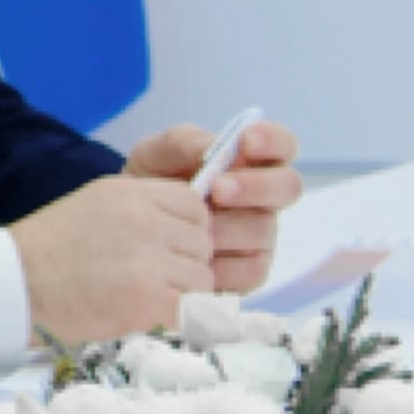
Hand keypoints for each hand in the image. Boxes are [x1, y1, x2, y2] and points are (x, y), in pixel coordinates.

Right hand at [6, 169, 216, 348]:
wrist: (12, 287)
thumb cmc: (46, 252)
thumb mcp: (94, 206)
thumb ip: (141, 211)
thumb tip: (184, 231)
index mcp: (131, 193)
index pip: (195, 205)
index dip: (189, 230)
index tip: (170, 249)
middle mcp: (145, 219)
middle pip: (203, 243)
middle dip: (186, 265)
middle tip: (154, 281)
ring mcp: (148, 258)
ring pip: (202, 279)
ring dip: (183, 295)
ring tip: (144, 300)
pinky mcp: (147, 298)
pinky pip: (192, 309)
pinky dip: (178, 319)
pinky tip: (149, 318)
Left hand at [142, 116, 303, 294]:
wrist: (126, 235)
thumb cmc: (151, 187)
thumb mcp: (155, 156)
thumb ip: (184, 143)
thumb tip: (214, 148)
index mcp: (249, 162)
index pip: (282, 144)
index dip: (273, 140)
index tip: (246, 141)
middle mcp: (264, 198)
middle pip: (288, 187)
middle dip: (255, 186)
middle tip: (218, 189)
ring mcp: (261, 236)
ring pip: (263, 230)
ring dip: (225, 228)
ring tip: (189, 227)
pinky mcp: (251, 272)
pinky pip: (251, 270)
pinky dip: (221, 265)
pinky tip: (193, 260)